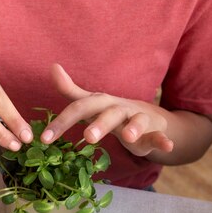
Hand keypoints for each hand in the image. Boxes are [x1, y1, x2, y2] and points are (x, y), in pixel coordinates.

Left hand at [42, 63, 173, 156]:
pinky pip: (159, 135)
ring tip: (128, 137)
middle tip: (88, 138)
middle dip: (99, 124)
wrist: (148, 119)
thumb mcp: (92, 103)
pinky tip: (167, 145)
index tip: (44, 140)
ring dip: (133, 128)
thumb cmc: (112, 113)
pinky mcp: (154, 132)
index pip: (79, 109)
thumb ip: (71, 90)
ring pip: (137, 121)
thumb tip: (52, 67)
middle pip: (109, 113)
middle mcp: (119, 108)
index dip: (61, 122)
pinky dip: (163, 140)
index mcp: (101, 103)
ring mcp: (138, 119)